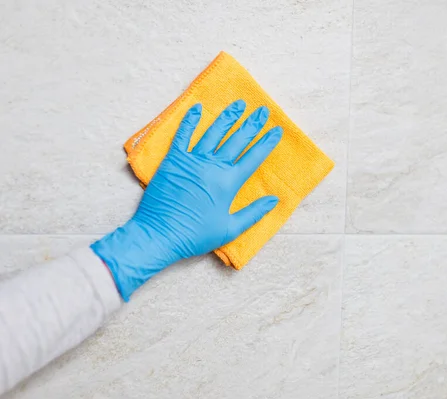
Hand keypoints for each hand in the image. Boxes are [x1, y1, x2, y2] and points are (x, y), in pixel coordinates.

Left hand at [92, 101, 281, 300]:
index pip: (253, 157)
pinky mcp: (173, 160)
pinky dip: (190, 120)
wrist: (159, 235)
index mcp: (229, 183)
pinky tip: (197, 108)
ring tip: (238, 104)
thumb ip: (254, 213)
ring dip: (228, 117)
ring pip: (214, 133)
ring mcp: (192, 161)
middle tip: (262, 110)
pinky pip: (183, 135)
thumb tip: (275, 199)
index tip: (277, 130)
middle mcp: (213, 166)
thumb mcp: (230, 229)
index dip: (266, 143)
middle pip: (237, 140)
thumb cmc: (196, 235)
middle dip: (252, 124)